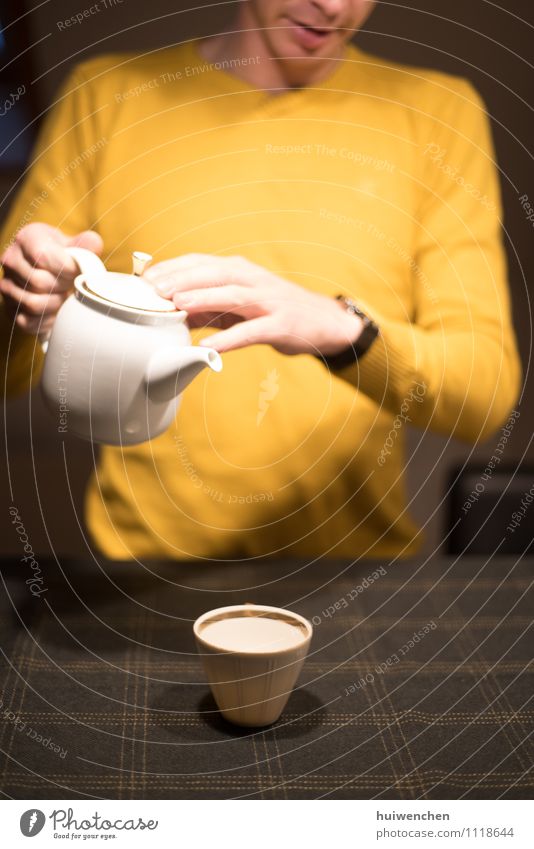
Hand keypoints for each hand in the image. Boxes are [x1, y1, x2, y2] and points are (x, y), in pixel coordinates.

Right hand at [0, 222, 102, 334]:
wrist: (48, 274)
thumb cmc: (62, 257)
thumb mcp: (74, 245)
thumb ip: (86, 244)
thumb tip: (94, 243)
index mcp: (26, 238)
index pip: (42, 256)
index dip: (65, 268)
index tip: (76, 271)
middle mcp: (11, 260)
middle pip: (39, 282)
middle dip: (62, 286)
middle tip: (71, 284)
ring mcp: (7, 285)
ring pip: (33, 303)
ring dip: (56, 304)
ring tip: (65, 296)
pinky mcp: (10, 308)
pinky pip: (28, 321)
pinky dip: (47, 320)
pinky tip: (56, 310)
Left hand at [145, 253, 362, 354]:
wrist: (324, 322)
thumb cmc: (275, 312)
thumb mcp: (240, 306)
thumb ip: (208, 308)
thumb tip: (172, 313)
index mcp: (240, 270)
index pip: (200, 262)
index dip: (172, 267)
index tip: (145, 278)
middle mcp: (253, 279)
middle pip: (212, 273)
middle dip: (181, 278)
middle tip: (152, 289)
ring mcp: (268, 301)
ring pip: (232, 295)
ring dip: (203, 298)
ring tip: (177, 305)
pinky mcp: (281, 324)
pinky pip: (252, 331)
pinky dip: (230, 338)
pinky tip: (209, 348)